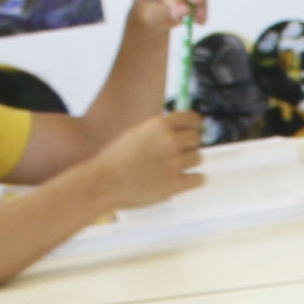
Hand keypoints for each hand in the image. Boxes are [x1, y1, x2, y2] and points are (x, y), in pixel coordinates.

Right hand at [88, 108, 206, 209]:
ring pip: (198, 158)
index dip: (195, 125)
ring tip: (175, 168)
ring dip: (190, 163)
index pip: (192, 119)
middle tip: (180, 153)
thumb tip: (178, 130)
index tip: (196, 129)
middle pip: (196, 138)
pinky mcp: (175, 184)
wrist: (104, 182)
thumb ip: (158, 131)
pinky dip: (194, 180)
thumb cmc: (115, 159)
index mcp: (160, 125)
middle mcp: (170, 141)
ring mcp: (174, 163)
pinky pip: (199, 178)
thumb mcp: (136, 133)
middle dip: (189, 145)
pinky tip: (185, 180)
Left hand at [131, 0, 206, 35]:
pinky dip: (203, 4)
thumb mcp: (153, 16)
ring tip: (199, 21)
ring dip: (201, 0)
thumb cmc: (150, 11)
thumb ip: (166, 12)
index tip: (185, 12)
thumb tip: (186, 11)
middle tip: (198, 1)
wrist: (155, 9)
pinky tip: (200, 19)